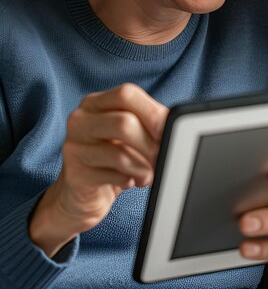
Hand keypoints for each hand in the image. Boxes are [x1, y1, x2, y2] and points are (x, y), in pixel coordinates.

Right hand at [29, 83, 167, 256]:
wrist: (83, 193)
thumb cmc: (113, 157)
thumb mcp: (130, 134)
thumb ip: (148, 124)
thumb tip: (174, 128)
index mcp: (95, 102)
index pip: (126, 94)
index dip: (153, 113)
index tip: (170, 130)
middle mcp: (80, 120)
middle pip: (124, 123)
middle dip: (151, 144)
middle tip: (163, 157)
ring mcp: (73, 147)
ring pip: (119, 153)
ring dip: (143, 167)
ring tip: (148, 175)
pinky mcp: (74, 174)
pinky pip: (112, 175)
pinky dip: (130, 180)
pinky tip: (130, 182)